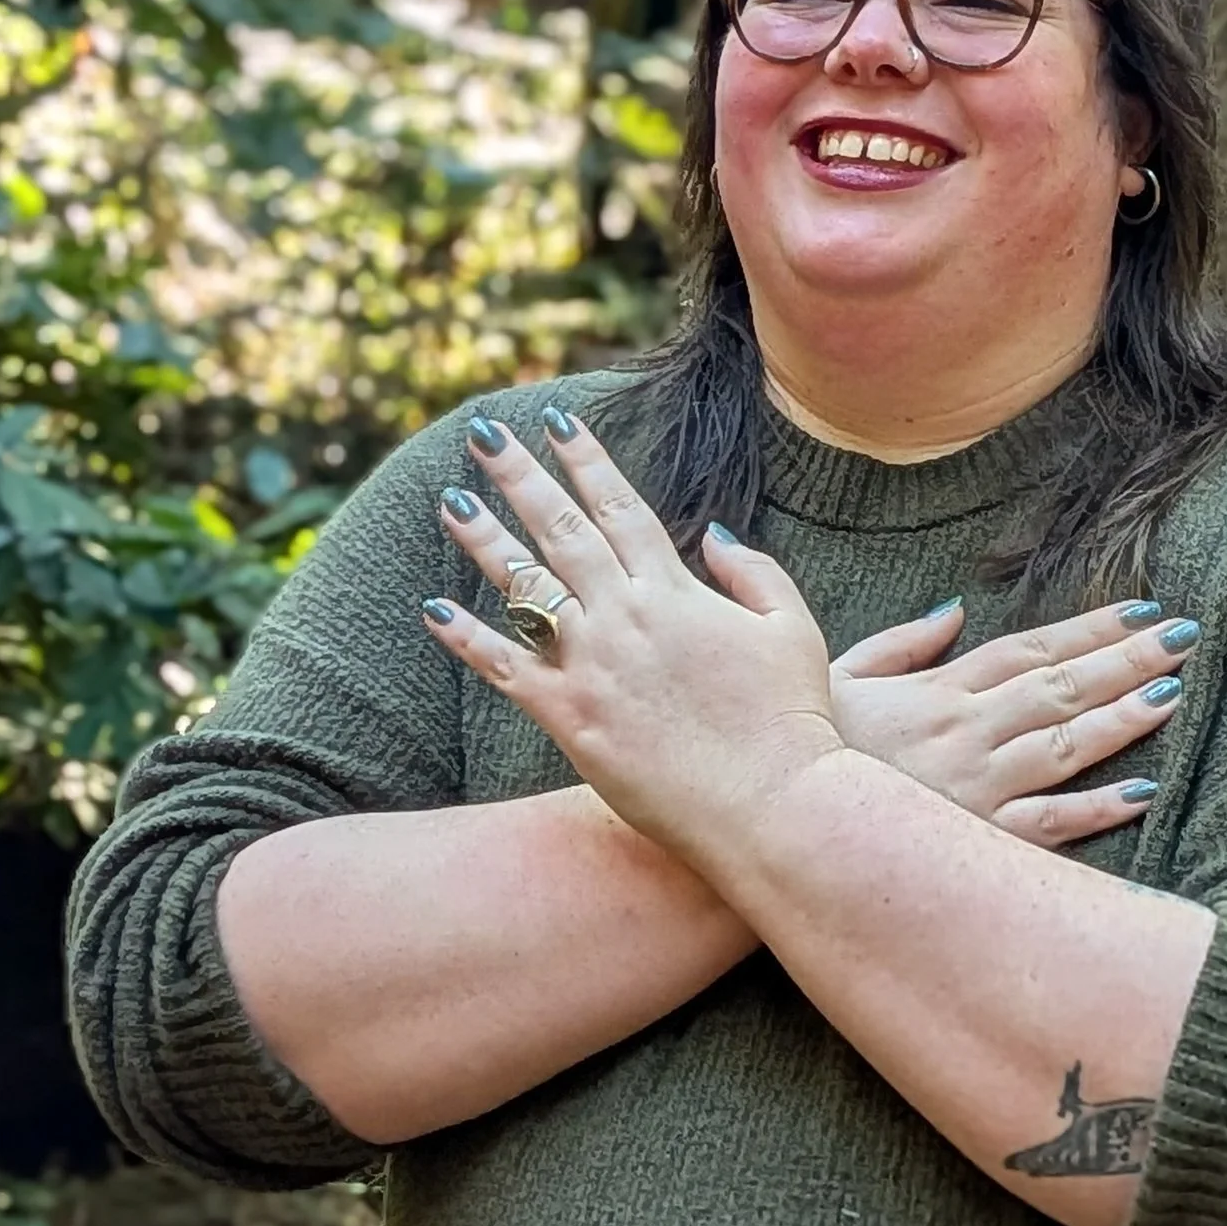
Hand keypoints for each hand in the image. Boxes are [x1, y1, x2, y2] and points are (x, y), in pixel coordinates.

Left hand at [424, 404, 841, 863]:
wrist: (771, 803)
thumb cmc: (792, 721)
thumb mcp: (792, 628)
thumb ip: (753, 571)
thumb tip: (712, 532)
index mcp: (676, 591)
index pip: (621, 507)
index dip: (587, 460)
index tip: (558, 422)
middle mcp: (626, 617)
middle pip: (561, 530)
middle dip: (520, 475)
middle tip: (483, 433)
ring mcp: (593, 666)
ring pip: (526, 588)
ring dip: (484, 540)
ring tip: (450, 500)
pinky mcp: (571, 720)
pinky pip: (506, 671)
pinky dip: (468, 639)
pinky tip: (434, 611)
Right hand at [828, 595, 1200, 847]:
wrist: (765, 821)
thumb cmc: (797, 748)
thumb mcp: (839, 675)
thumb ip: (901, 643)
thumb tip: (952, 610)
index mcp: (936, 692)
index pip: (1029, 649)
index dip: (1090, 628)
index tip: (1143, 610)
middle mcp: (963, 733)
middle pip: (1061, 689)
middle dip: (1127, 660)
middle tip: (1185, 636)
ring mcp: (971, 789)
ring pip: (1065, 748)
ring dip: (1124, 719)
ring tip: (1175, 694)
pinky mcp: (971, 841)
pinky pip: (1047, 827)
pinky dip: (1096, 810)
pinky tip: (1144, 792)